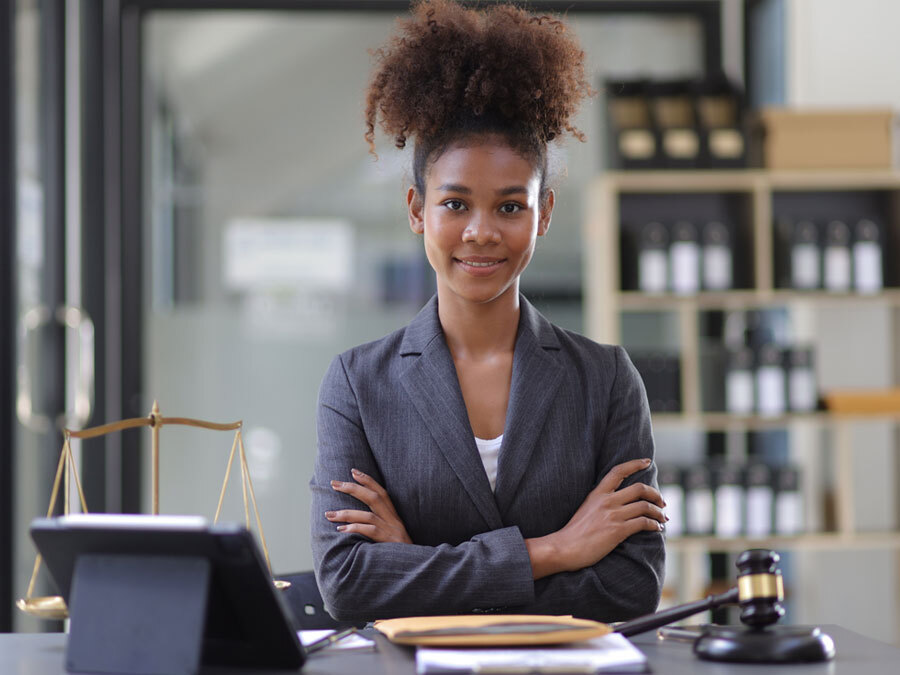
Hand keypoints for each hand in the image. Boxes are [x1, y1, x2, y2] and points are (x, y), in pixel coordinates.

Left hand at [325, 468, 412, 543]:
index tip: (353, 471)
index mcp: (394, 516)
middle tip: (334, 483)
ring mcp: (391, 530)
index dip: (368, 480)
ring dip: (346, 513)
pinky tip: (341, 530)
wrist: (415, 567)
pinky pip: (370, 531)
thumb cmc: (398, 551)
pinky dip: (355, 528)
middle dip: (353, 488)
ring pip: (368, 515)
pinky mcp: (388, 542)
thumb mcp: (390, 534)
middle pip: (374, 498)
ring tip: (329, 514)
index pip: (381, 492)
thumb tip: (355, 520)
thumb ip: (378, 525)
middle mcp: (393, 520)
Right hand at [526, 458, 665, 577]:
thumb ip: (600, 502)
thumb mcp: (586, 508)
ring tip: (663, 519)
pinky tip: (657, 528)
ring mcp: (612, 515)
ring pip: (645, 506)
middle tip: (662, 502)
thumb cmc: (573, 532)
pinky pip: (643, 523)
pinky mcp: (617, 530)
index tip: (646, 462)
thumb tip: (618, 502)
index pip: (618, 471)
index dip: (634, 464)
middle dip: (655, 494)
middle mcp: (606, 501)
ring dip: (658, 512)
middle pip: (639, 489)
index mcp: (597, 493)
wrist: (564, 548)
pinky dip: (654, 525)